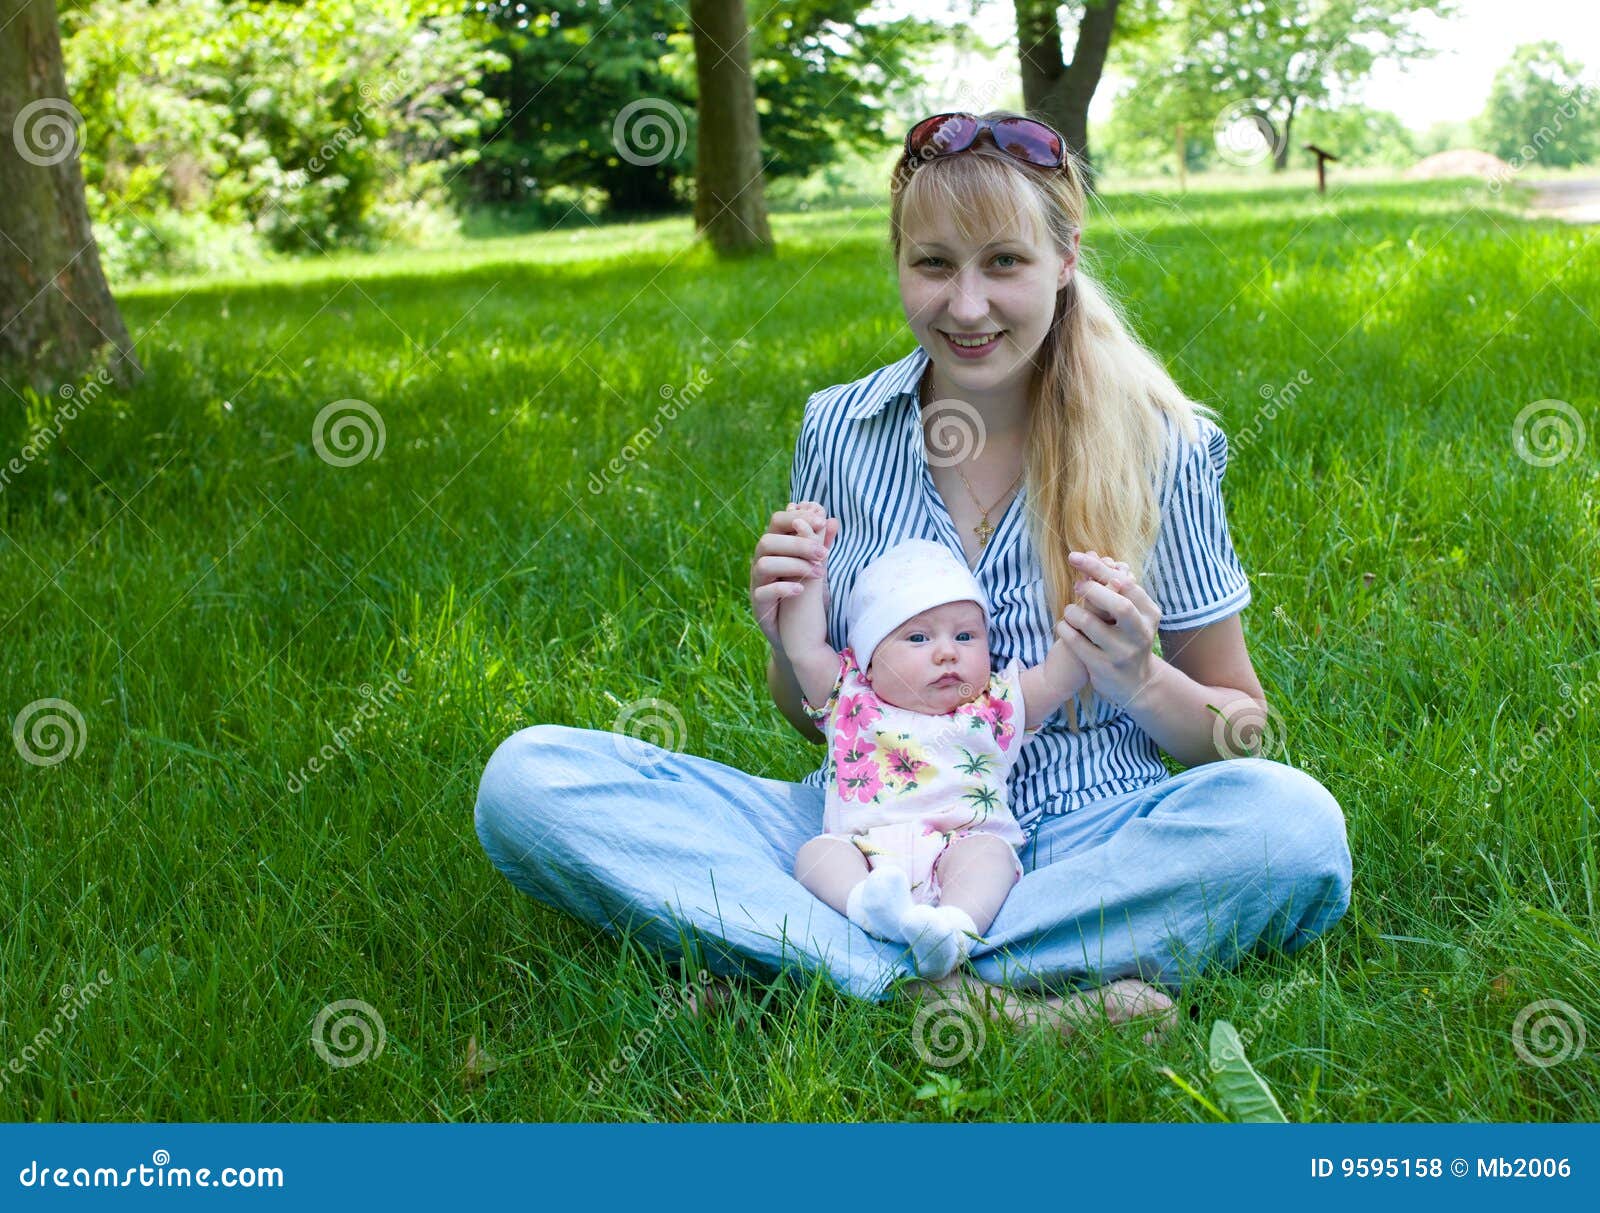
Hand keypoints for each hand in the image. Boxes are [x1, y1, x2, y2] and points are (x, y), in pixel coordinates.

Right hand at [750, 501, 838, 650]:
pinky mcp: (758, 604)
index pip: (777, 521)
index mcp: (775, 547)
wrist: (796, 630)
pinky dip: (782, 589)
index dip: (797, 517)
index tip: (821, 521)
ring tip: (819, 573)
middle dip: (798, 544)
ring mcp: (757, 582)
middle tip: (824, 554)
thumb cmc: (805, 593)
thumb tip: (832, 520)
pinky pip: (763, 593)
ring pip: (763, 565)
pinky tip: (801, 589)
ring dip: (793, 566)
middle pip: (768, 541)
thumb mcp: (816, 566)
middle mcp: (761, 561)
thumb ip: (821, 544)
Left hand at [1055, 550, 1161, 707]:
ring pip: (1090, 623)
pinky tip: (1064, 626)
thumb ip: (1114, 586)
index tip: (1077, 558)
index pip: (1127, 584)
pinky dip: (1065, 629)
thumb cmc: (1127, 637)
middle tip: (1078, 585)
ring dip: (1073, 611)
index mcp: (1149, 614)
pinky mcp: (1103, 668)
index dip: (1100, 569)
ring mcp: (1122, 653)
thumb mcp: (1131, 613)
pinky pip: (1076, 642)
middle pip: (1118, 604)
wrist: (1136, 684)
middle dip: (1092, 589)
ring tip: (1070, 611)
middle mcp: (1140, 633)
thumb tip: (1092, 554)